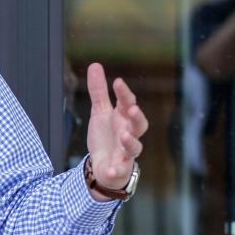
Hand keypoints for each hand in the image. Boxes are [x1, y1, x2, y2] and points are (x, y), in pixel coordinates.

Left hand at [85, 63, 147, 196]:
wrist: (103, 165)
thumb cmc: (106, 136)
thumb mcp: (100, 112)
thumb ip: (98, 91)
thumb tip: (95, 65)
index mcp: (124, 119)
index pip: (128, 103)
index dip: (124, 93)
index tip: (117, 81)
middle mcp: (129, 134)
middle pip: (140, 125)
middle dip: (137, 117)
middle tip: (131, 109)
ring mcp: (126, 152)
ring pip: (135, 148)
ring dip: (130, 142)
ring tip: (123, 135)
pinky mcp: (119, 169)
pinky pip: (120, 170)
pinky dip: (115, 170)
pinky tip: (109, 170)